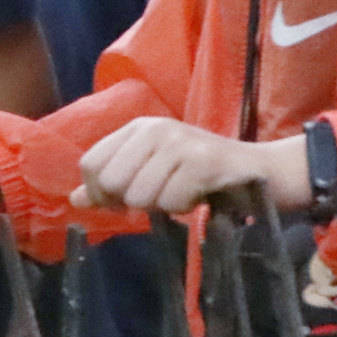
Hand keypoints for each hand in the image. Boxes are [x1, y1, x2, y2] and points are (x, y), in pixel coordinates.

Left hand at [73, 119, 306, 216]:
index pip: (91, 163)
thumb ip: (113, 184)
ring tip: (183, 192)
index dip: (100, 192)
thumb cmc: (201, 176)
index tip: (121, 203)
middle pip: (111, 182)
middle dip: (131, 202)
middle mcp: (155, 128)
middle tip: (159, 198)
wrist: (261, 172)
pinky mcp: (202, 161)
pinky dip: (184, 208)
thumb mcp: (152, 174)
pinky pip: (171, 201)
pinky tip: (200, 194)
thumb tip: (75, 198)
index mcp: (137, 128)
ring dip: (162, 206)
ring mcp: (180, 142)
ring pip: (140, 195)